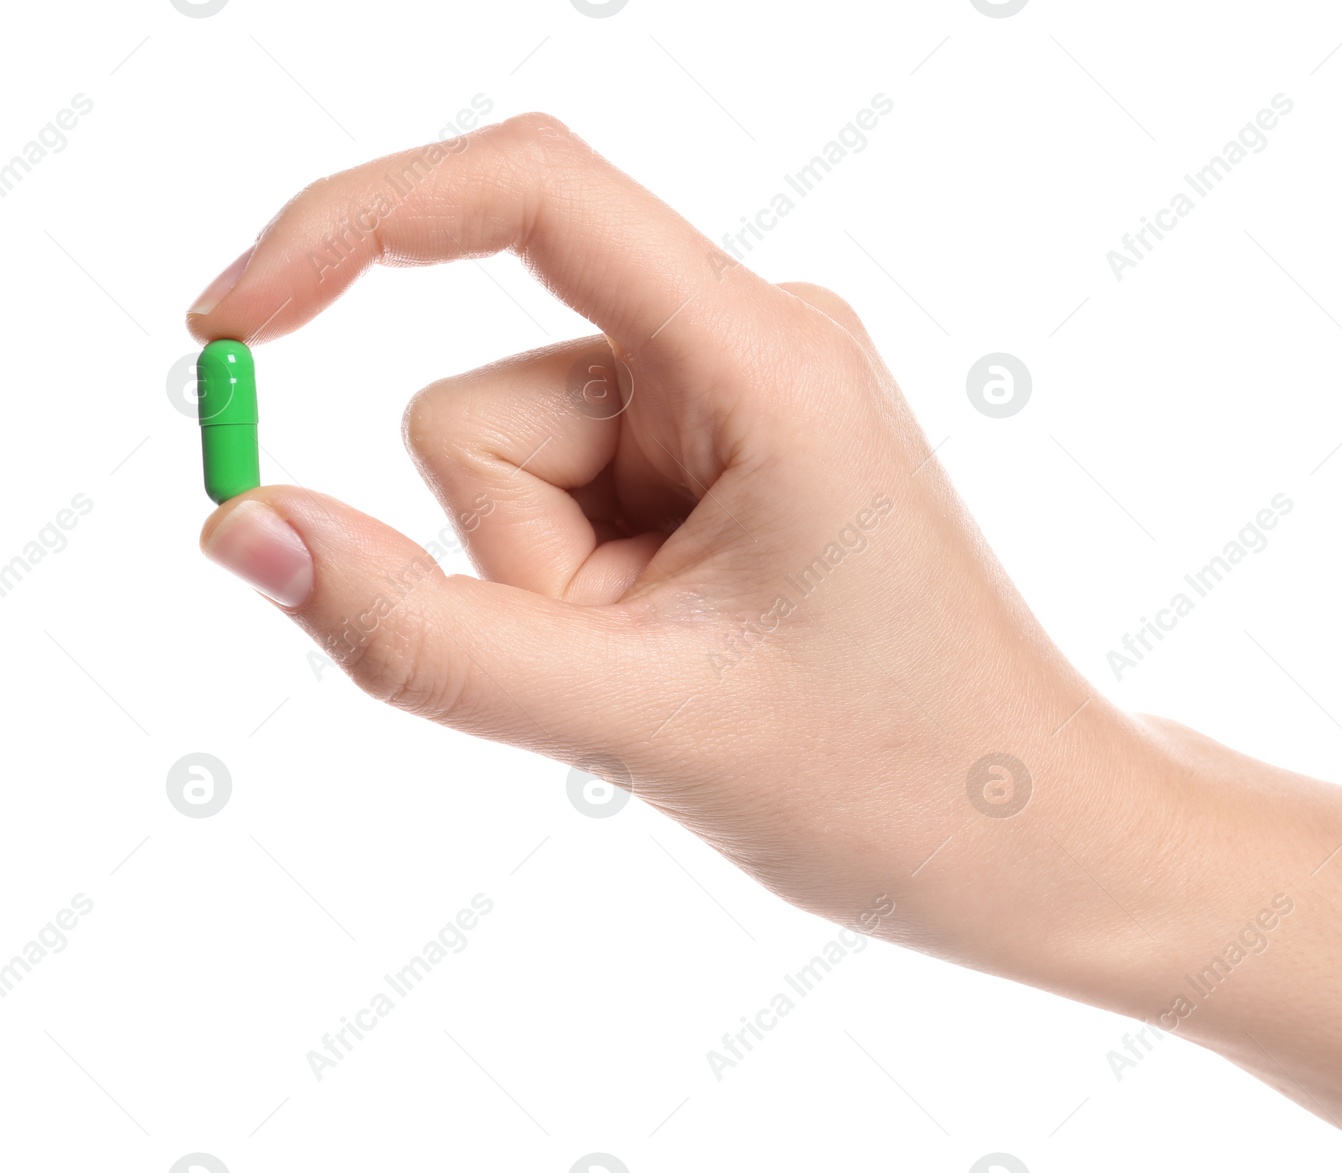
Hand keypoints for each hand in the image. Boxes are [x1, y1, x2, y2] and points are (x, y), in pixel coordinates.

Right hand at [189, 113, 1138, 965]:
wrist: (1031, 834)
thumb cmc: (899, 779)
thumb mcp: (640, 718)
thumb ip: (423, 637)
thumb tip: (243, 527)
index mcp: (764, 357)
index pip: (529, 194)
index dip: (350, 225)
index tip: (225, 325)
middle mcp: (749, 345)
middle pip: (487, 409)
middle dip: (513, 562)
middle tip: (647, 665)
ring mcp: (731, 404)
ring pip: (509, 470)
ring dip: (551, 592)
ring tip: (679, 666)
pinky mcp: (716, 461)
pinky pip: (560, 503)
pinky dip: (577, 593)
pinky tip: (684, 652)